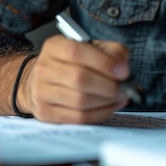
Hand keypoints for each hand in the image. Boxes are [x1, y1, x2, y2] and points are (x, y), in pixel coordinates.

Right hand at [16, 35, 130, 123]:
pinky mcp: (45, 113)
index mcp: (54, 46)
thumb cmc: (72, 62)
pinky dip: (99, 114)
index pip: (77, 52)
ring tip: (120, 97)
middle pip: (79, 79)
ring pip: (80, 101)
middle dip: (108, 85)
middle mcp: (44, 68)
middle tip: (125, 88)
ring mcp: (41, 92)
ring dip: (106, 101)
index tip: (124, 71)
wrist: (40, 80)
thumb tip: (123, 68)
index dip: (103, 62)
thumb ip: (110, 50)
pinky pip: (78, 118)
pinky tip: (109, 107)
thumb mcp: (91, 47)